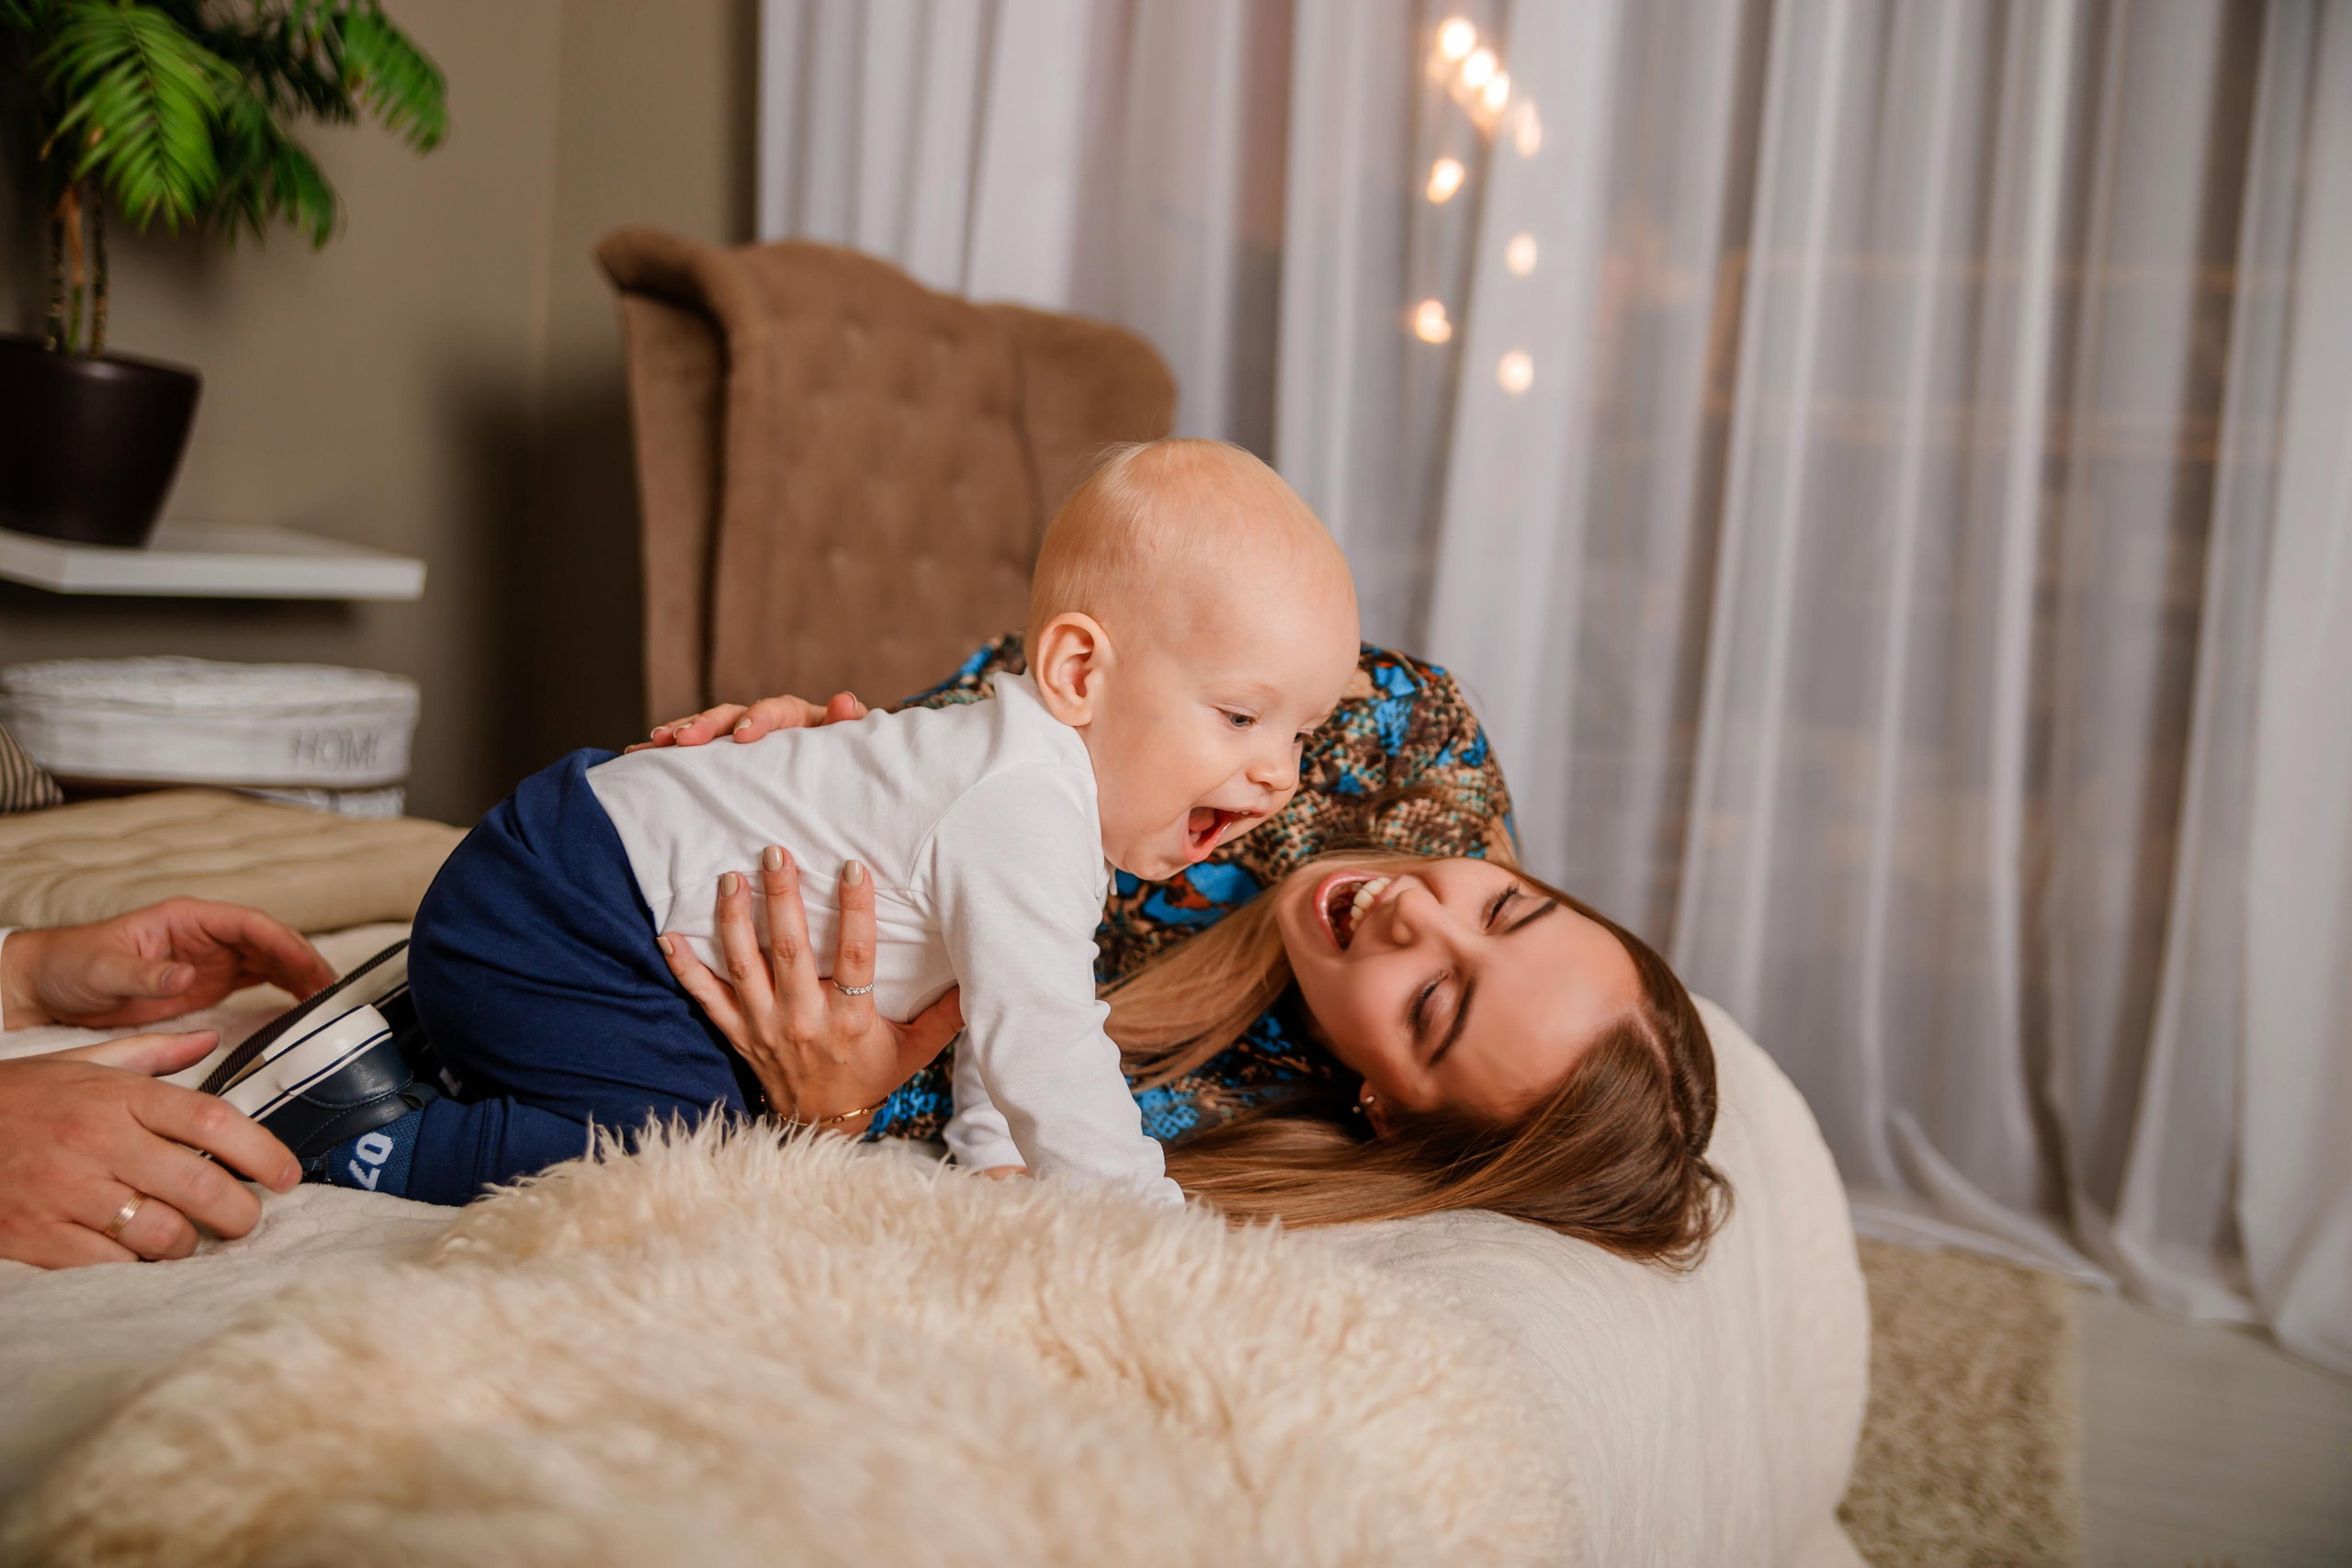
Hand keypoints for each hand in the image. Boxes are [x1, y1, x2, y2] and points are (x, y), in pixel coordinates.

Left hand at [0, 898, 337, 1030]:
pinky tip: (304, 1005)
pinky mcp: (210, 984)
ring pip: (272, 961)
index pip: (250, 924)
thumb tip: (188, 974)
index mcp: (187, 920)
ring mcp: (212, 959)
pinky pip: (259, 982)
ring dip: (301, 977)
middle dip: (304, 961)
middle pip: (271, 942)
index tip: (308, 965)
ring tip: (328, 1000)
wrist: (50, 988)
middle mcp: (207, 936)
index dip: (284, 943)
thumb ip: (147, 974)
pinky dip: (285, 992)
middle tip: (331, 988)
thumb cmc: (71, 966)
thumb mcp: (104, 970)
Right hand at [0, 1032, 301, 1267]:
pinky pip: (113, 1266)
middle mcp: (98, 1142)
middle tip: (247, 1219)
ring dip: (189, 1245)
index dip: (263, 1152)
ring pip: (163, 1234)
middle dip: (241, 1213)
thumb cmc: (17, 1099)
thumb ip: (151, 1054)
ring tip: (190, 1239)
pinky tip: (138, 1255)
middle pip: (201, 1186)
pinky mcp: (37, 1237)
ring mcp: (67, 1192)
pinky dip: (136, 1266)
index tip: (289, 1174)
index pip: (212, 1121)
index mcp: (118, 1097)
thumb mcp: (80, 1064)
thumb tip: (209, 1039)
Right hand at [626, 690, 868, 752]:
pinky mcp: (719, 752)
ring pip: (703, 728)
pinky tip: (636, 754)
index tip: (744, 735)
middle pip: (727, 715)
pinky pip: (689, 749)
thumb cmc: (840, 755)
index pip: (772, 710)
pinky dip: (663, 749)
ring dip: (678, 732)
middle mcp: (757, 719)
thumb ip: (848, 723)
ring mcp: (734, 734)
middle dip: (704, 725)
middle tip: (683, 739)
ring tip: (652, 742)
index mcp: (791, 715)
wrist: (831, 765)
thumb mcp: (848, 741)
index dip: (757, 719)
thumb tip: (845, 701)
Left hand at [660, 846, 961, 1133]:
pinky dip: (686, 968)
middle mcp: (804, 1021)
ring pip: (744, 964)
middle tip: (776, 853)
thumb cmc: (871, 1077)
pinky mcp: (737, 1034)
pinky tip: (670, 935)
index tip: (851, 868)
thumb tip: (979, 977)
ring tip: (732, 877)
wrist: (822, 1126)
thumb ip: (945, 1015)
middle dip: (781, 898)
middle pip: (790, 951)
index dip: (855, 912)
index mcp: (850, 1022)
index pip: (855, 958)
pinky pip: (706, 998)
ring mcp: (765, 1027)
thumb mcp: (914, 1051)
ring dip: (734, 919)